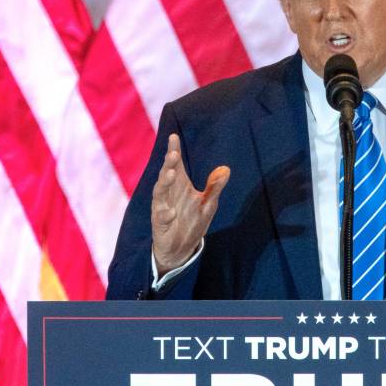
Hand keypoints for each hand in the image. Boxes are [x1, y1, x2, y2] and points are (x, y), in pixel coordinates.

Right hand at [151, 134, 229, 275]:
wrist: (180, 249)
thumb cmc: (192, 222)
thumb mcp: (208, 204)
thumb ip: (214, 188)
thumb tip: (226, 169)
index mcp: (180, 186)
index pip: (176, 165)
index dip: (173, 151)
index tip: (173, 136)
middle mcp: (168, 194)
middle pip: (166, 175)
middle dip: (169, 164)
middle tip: (174, 154)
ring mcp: (162, 208)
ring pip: (159, 192)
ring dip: (165, 183)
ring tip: (172, 173)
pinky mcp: (159, 224)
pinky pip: (160, 217)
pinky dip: (164, 213)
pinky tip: (171, 212)